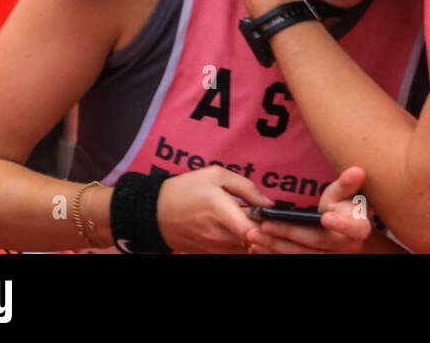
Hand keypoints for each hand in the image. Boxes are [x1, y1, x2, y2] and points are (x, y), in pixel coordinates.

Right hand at [156, 166, 275, 253]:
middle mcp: (217, 233)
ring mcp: (212, 247)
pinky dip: (243, 244)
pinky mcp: (208, 254)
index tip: (275, 220)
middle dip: (265, 230)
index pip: (249, 230)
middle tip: (269, 218)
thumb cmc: (187, 189)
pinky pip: (234, 252)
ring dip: (255, 238)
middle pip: (253, 240)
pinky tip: (243, 231)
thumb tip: (269, 203)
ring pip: (245, 248)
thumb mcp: (216, 175)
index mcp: (219, 209)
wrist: (154, 212)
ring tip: (254, 222)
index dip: (267, 228)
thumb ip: (246, 187)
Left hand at [245, 166, 376, 253]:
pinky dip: (274, 253)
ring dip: (276, 246)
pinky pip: (293, 259)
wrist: (343, 227)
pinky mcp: (314, 259)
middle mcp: (347, 248)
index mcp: (358, 228)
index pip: (354, 229)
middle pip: (316, 242)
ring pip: (301, 254)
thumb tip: (357, 170)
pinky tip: (256, 246)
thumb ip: (347, 184)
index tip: (325, 217)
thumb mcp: (344, 193)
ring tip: (254, 235)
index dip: (341, 225)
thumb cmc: (343, 205)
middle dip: (289, 233)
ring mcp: (330, 256)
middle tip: (265, 224)